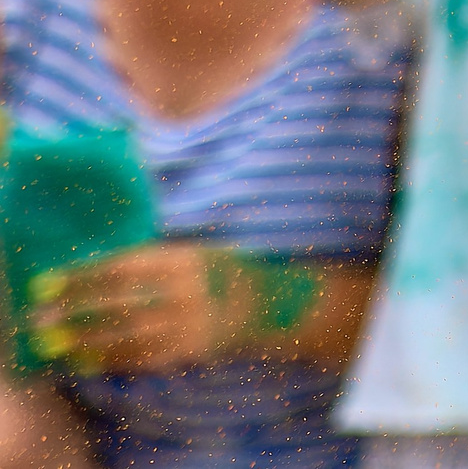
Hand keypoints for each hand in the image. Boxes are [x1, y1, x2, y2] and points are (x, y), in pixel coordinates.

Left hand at [28, 244, 273, 371]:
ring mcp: (189, 324)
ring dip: (86, 340)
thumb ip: (156, 260)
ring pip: (126, 334)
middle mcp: (186, 291)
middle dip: (75, 310)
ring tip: (58, 343)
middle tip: (42, 317)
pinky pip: (143, 357)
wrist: (275, 307)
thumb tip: (99, 270)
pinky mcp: (190, 351)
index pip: (122, 268)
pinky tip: (89, 362)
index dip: (84, 276)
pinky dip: (112, 360)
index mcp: (186, 259)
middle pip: (117, 302)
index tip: (52, 282)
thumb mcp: (198, 254)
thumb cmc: (228, 275)